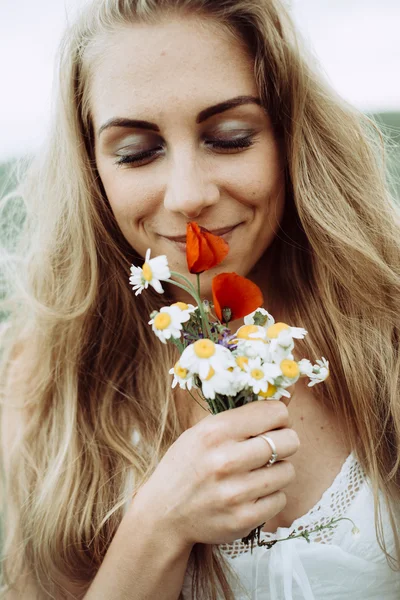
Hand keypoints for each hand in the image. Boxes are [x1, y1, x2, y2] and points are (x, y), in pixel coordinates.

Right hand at [133, 400, 298, 545]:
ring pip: (288, 471)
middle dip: (284, 442)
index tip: (272, 424)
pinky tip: (252, 493)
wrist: (164, 514)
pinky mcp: (243, 519)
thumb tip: (286, 401)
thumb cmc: (187, 465)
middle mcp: (225, 460)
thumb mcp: (202, 431)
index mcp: (214, 432)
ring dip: (277, 470)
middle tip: (270, 448)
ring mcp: (235, 492)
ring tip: (257, 472)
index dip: (278, 417)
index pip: (274, 413)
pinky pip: (280, 499)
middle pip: (289, 441)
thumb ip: (240, 416)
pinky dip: (270, 495)